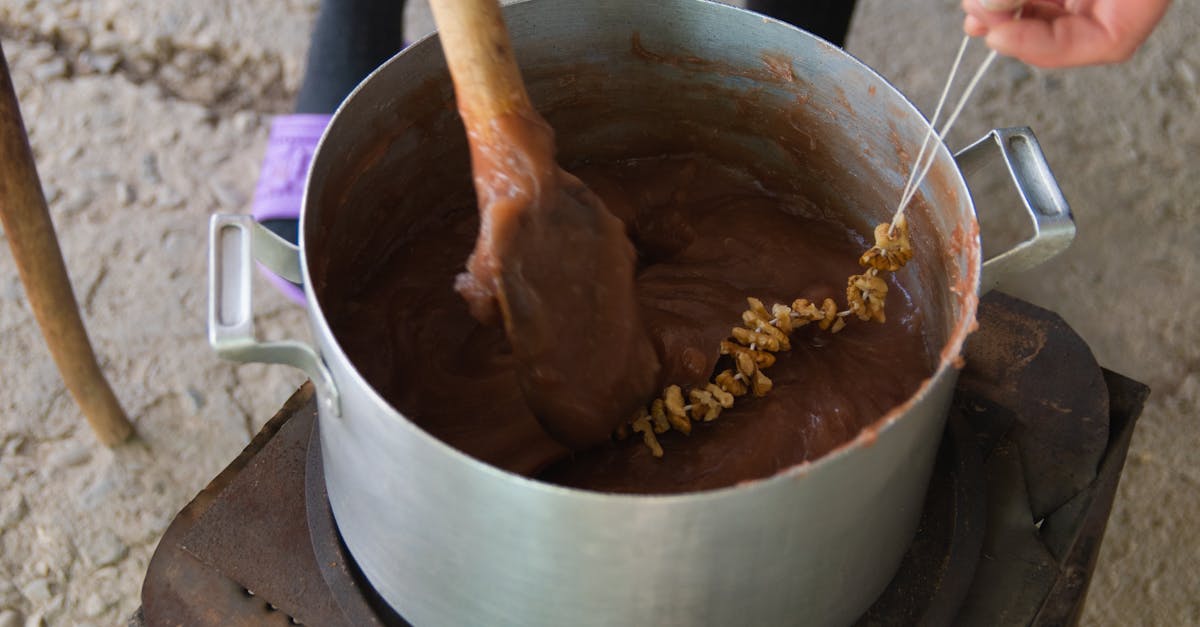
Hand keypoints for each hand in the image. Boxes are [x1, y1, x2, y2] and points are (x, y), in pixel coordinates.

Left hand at [962, 0, 1171, 67]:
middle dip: (1015, 31)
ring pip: (1054, 15)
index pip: (1108, 44)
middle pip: (1071, 32)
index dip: (1045, 46)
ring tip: (976, 8)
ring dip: (1008, 15)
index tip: (1000, 37)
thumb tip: (991, 6)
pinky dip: (1019, 0)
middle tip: (979, 21)